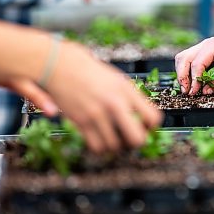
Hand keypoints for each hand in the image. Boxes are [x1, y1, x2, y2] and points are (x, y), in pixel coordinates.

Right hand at [39, 41, 161, 152]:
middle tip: (131, 138)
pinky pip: (97, 147)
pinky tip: (100, 139)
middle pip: (137, 138)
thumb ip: (132, 98)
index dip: (150, 127)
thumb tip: (145, 120)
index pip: (152, 118)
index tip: (144, 126)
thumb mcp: (117, 79)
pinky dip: (101, 148)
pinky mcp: (81, 122)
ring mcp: (97, 113)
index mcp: (127, 90)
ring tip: (114, 138)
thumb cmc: (91, 73)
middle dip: (137, 142)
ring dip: (116, 146)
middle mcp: (114, 102)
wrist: (61, 65)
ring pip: (115, 146)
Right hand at [175, 37, 213, 94]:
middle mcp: (205, 44)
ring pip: (183, 59)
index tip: (195, 92)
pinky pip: (189, 62)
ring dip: (183, 74)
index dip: (194, 79)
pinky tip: (193, 84)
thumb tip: (204, 92)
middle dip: (182, 76)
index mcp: (213, 46)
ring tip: (189, 89)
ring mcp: (202, 48)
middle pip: (183, 58)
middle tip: (187, 92)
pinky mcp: (203, 55)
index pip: (197, 63)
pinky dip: (188, 73)